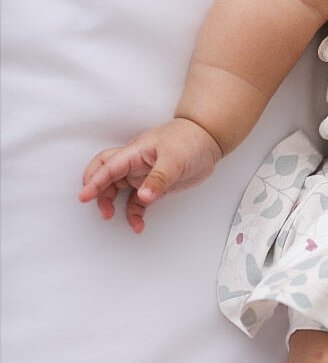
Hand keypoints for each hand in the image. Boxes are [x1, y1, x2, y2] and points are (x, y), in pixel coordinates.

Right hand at [78, 118, 223, 232]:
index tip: (85, 196)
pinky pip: (136, 201)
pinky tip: (138, 223)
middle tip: (102, 210)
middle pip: (106, 176)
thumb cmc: (190, 139)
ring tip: (114, 218)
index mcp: (135, 152)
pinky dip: (133, 213)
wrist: (208, 139)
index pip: (109, 167)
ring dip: (113, 204)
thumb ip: (159, 179)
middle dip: (98, 192)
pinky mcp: (152, 184)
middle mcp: (134, 163)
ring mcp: (142, 174)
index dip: (95, 182)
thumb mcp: (174, 160)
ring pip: (117, 190)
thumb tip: (143, 196)